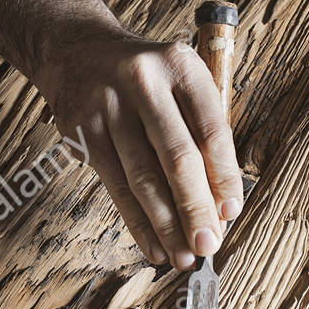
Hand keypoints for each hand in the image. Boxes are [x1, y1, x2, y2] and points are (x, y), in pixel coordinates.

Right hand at [33, 31, 242, 269]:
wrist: (77, 52)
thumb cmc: (145, 81)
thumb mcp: (179, 83)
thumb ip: (202, 130)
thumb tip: (221, 204)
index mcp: (181, 66)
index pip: (211, 129)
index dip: (224, 176)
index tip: (231, 212)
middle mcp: (144, 81)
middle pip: (177, 157)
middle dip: (196, 208)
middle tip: (208, 245)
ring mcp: (108, 106)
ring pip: (143, 178)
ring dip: (166, 225)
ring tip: (183, 256)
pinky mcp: (82, 130)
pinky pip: (115, 187)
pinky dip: (136, 222)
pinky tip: (153, 246)